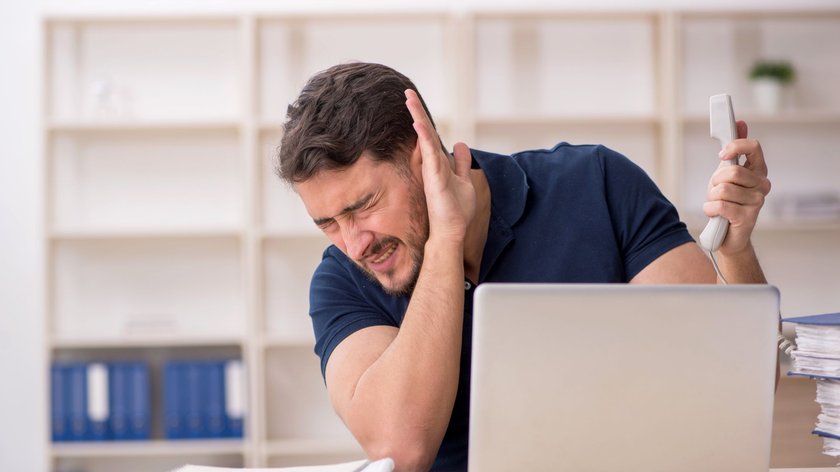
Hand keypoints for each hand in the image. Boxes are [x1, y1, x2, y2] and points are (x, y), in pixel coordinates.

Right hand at [405, 89, 474, 243]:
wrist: (452, 230)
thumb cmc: (456, 210)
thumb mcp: (464, 180)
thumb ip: (461, 162)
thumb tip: (460, 144)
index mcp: (438, 163)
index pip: (430, 136)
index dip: (424, 119)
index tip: (415, 103)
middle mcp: (432, 163)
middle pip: (424, 132)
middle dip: (416, 112)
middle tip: (408, 93)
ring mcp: (431, 168)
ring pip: (424, 137)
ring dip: (417, 117)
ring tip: (409, 98)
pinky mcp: (433, 175)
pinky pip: (428, 151)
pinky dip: (424, 135)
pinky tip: (418, 122)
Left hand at [703, 120, 770, 254]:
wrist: (727, 234)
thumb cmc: (727, 201)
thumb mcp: (726, 172)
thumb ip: (734, 150)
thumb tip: (740, 123)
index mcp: (758, 170)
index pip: (753, 147)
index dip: (735, 146)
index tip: (722, 154)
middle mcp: (762, 184)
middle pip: (732, 170)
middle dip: (716, 181)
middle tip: (716, 190)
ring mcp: (757, 201)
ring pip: (723, 189)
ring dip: (712, 197)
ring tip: (717, 203)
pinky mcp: (747, 217)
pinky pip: (719, 205)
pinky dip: (710, 209)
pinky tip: (715, 214)